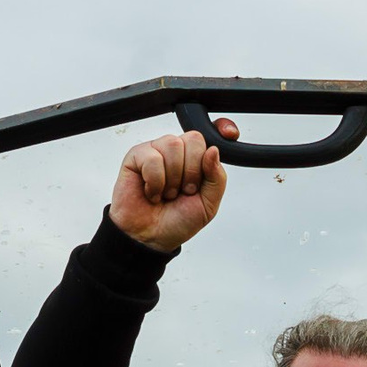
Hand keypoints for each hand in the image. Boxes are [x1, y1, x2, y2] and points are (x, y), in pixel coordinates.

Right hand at [109, 120, 235, 253]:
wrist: (151, 238)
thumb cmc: (177, 221)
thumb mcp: (208, 204)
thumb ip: (216, 178)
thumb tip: (213, 151)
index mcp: (196, 160)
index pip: (210, 134)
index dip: (221, 128)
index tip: (229, 134)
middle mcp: (177, 152)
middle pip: (194, 139)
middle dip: (192, 171)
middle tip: (184, 190)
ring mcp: (156, 151)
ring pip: (172, 145)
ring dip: (172, 178)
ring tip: (166, 193)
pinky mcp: (136, 156)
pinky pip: (152, 157)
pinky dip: (155, 181)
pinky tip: (152, 192)